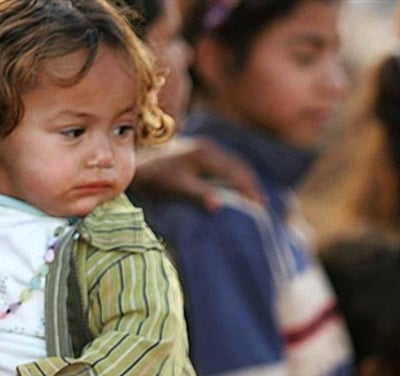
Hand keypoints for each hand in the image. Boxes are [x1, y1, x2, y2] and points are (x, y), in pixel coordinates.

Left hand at [132, 137, 262, 211]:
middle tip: (261, 203)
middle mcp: (207, 147)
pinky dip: (233, 174)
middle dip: (250, 183)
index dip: (248, 188)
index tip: (258, 204)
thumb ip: (198, 194)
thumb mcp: (177, 187)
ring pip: (232, 162)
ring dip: (243, 178)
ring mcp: (204, 146)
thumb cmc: (156, 178)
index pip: (234, 172)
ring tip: (253, 196)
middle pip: (237, 165)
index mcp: (205, 155)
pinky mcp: (199, 149)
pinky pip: (223, 161)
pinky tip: (235, 186)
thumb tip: (219, 206)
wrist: (139, 163)